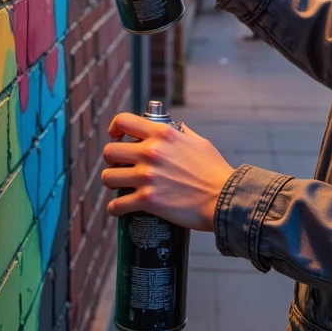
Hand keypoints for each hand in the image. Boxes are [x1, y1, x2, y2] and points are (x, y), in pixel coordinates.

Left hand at [101, 112, 235, 230]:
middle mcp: (151, 152)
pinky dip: (115, 209)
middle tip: (119, 167)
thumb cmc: (215, 171)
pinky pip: (117, 205)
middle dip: (111, 160)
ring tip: (118, 188)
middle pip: (109, 151)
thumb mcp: (200, 143)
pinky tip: (119, 209)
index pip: (124, 121)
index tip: (116, 137)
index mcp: (162, 134)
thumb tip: (177, 127)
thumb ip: (183, 133)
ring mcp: (147, 176)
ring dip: (111, 183)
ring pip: (108, 177)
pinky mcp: (148, 200)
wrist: (224, 199)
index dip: (114, 129)